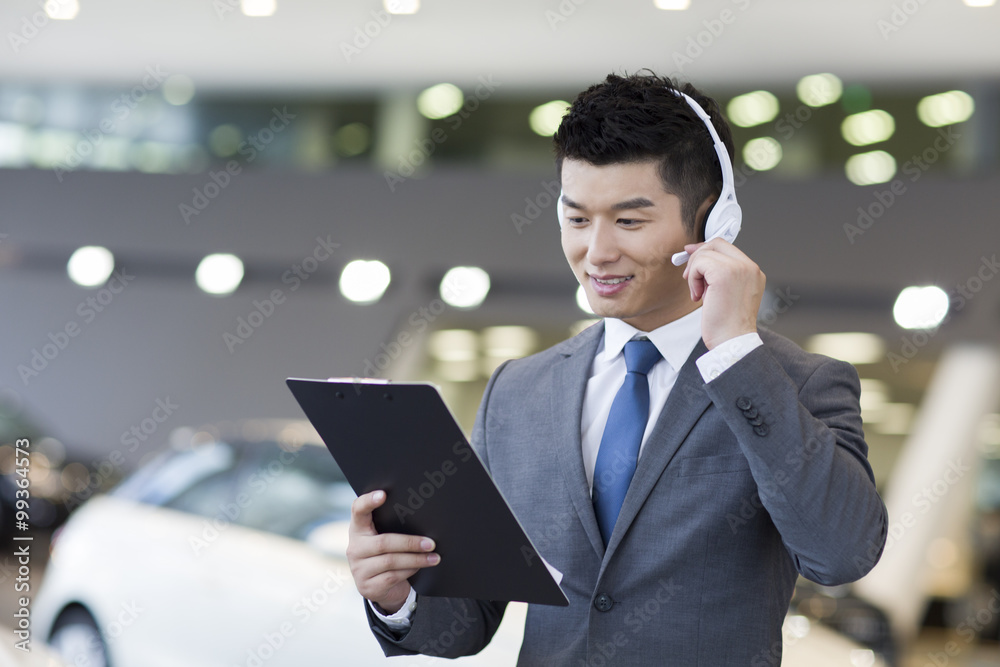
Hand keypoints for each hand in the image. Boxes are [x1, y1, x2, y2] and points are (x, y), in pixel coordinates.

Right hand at [346, 490, 439, 613]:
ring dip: (416, 559)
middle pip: (384, 542)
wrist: (380, 587)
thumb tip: (424, 517)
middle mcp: (354, 548)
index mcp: (358, 529)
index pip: (358, 510)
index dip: (368, 501)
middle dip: (411, 543)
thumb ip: (393, 527)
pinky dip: (410, 570)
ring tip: (433, 557)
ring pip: (391, 561)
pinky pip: (392, 576)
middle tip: (431, 543)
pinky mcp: (367, 586)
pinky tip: (420, 567)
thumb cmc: (387, 554)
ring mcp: (358, 569)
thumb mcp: (386, 538)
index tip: (383, 494)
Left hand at [681, 239, 764, 349]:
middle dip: (696, 257)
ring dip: (694, 273)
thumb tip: (695, 254)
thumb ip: (718, 274)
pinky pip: (699, 264)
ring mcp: (738, 268)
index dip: (705, 248)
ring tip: (698, 294)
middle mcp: (749, 267)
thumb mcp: (727, 293)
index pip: (726, 247)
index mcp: (753, 272)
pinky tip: (698, 297)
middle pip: (716, 244)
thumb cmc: (727, 325)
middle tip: (688, 277)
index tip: (690, 254)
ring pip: (705, 254)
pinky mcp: (724, 273)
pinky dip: (692, 279)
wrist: (732, 341)